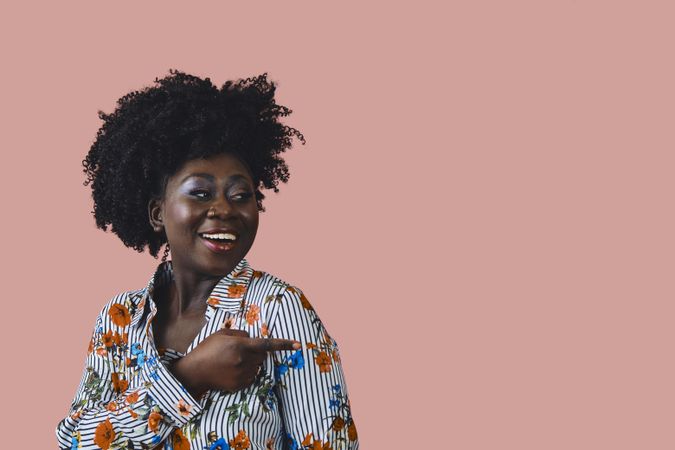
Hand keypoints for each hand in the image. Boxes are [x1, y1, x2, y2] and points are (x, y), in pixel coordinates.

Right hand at [170, 328, 299, 397]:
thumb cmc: (207, 349)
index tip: (299, 345)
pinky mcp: (240, 385)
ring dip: (251, 362)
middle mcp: (244, 361)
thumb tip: (252, 339)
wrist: (194, 372)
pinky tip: (232, 370)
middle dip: (257, 352)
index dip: (284, 344)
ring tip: (232, 361)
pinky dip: (246, 372)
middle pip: (263, 355)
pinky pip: (252, 376)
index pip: (267, 344)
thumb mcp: (222, 334)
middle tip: (240, 350)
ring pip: (258, 366)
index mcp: (241, 346)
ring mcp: (242, 374)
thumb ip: (241, 334)